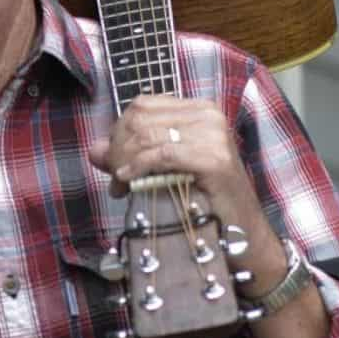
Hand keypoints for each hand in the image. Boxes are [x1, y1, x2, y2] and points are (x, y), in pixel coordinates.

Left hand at [87, 96, 284, 291]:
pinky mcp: (214, 159)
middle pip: (140, 119)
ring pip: (147, 136)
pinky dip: (139, 167)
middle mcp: (209, 115)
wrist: (244, 231)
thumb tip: (94, 150)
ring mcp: (214, 135)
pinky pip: (162, 155)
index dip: (119, 132)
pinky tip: (128, 181)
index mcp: (200, 110)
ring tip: (122, 186)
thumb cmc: (208, 201)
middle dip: (119, 149)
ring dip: (125, 161)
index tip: (114, 163)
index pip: (142, 106)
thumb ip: (132, 155)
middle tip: (116, 179)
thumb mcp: (167, 170)